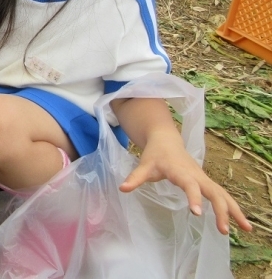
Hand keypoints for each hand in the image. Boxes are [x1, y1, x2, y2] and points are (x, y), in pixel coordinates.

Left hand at [120, 136, 251, 234]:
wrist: (166, 140)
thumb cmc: (155, 155)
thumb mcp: (144, 166)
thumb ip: (135, 178)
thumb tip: (122, 188)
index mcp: (180, 171)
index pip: (189, 185)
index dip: (194, 197)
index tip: (198, 213)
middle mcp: (196, 175)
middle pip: (213, 191)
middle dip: (221, 210)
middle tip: (223, 230)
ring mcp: (203, 178)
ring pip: (223, 194)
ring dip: (234, 211)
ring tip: (247, 229)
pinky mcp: (206, 182)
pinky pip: (223, 195)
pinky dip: (233, 208)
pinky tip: (242, 223)